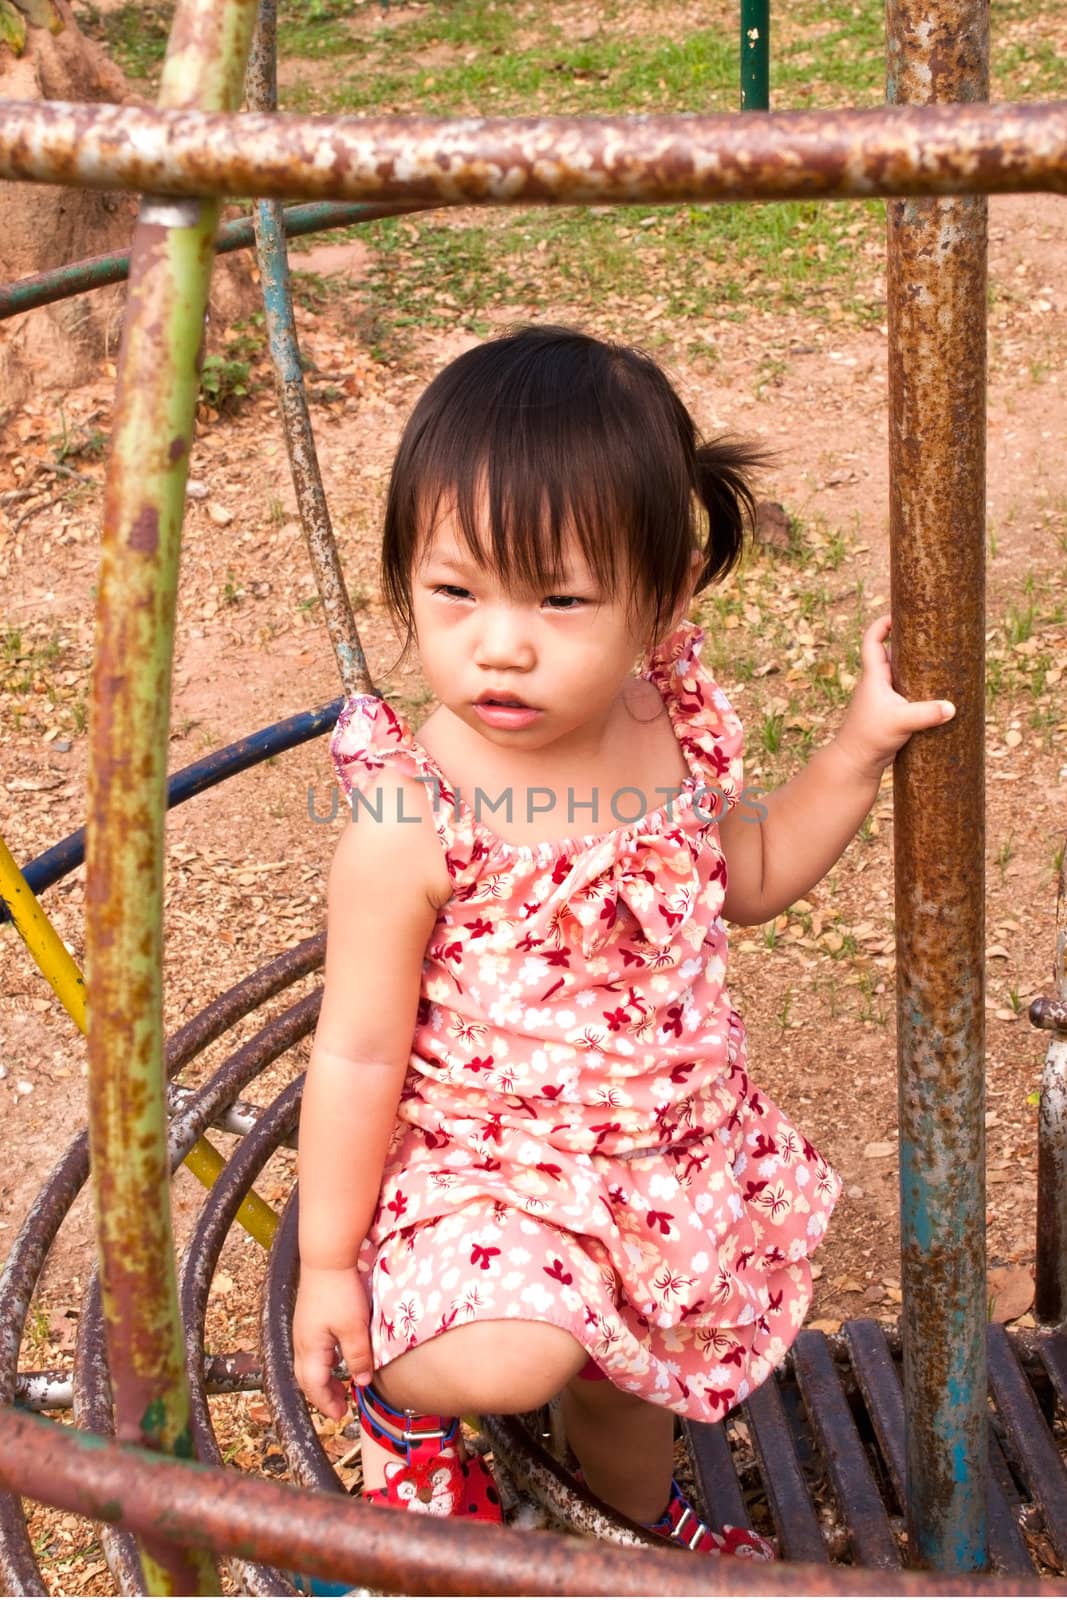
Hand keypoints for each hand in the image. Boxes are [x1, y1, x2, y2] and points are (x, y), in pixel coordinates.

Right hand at [293, 1263, 372, 1420]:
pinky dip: (321, 1362)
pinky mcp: (308, 1316)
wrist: (327, 1257)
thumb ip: (358, 1357)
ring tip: (337, 1385)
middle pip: (306, 1378)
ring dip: (321, 1378)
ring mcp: (302, 1328)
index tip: (340, 1415)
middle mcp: (301, 1341)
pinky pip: (311, 1349)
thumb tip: (361, 1382)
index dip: (327, 1403)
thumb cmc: (339, 1292)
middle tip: (339, 1406)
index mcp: (310, 1349)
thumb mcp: (354, 1327)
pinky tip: (334, 1356)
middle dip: (321, 1395)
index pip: (314, 1386)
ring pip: (307, 1363)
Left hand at [834, 614, 954, 781]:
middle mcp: (877, 683)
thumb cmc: (870, 737)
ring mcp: (884, 698)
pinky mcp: (891, 712)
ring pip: (900, 673)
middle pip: (891, 652)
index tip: (898, 613)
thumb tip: (952, 708)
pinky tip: (937, 689)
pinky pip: (906, 691)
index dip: (882, 624)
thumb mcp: (901, 722)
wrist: (856, 762)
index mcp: (874, 676)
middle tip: (931, 632)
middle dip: (908, 641)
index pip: (873, 640)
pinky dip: (919, 686)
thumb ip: (927, 714)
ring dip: (915, 665)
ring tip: (940, 657)